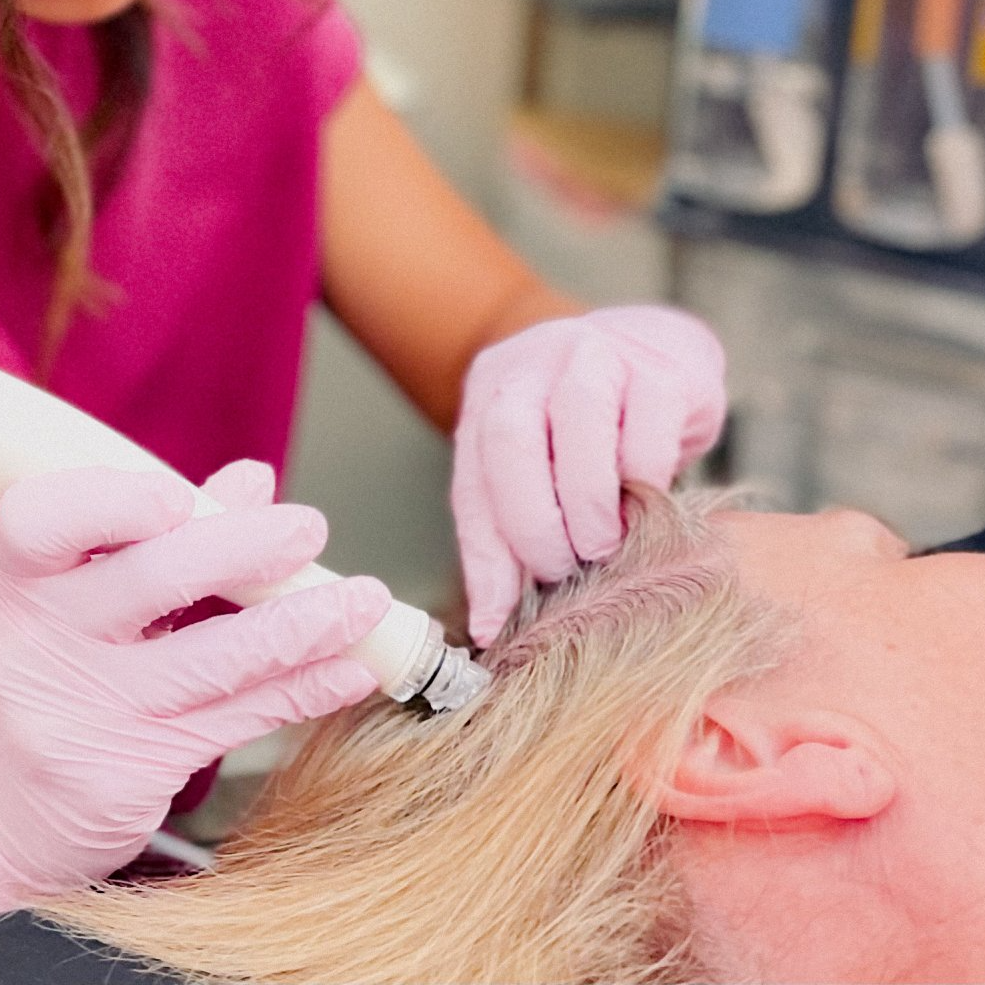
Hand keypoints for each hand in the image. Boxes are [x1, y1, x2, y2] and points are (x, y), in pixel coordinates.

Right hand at [0, 461, 389, 907]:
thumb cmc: (41, 673)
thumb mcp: (73, 598)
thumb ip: (155, 538)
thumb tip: (250, 485)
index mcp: (14, 579)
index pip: (49, 524)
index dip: (115, 506)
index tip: (179, 500)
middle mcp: (37, 644)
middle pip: (154, 581)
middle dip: (248, 549)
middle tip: (308, 530)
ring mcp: (83, 714)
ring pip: (218, 655)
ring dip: (308, 623)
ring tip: (364, 602)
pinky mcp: (130, 771)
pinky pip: (241, 717)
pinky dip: (305, 689)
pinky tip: (348, 672)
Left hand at [452, 306, 725, 645]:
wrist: (654, 344)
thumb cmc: (588, 428)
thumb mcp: (538, 469)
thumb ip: (511, 534)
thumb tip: (491, 626)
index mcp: (492, 396)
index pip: (474, 483)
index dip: (485, 561)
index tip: (498, 622)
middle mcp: (533, 365)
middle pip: (511, 441)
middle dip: (534, 524)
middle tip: (565, 571)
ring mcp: (596, 355)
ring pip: (580, 423)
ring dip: (589, 503)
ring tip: (604, 545)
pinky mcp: (659, 368)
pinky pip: (648, 429)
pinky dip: (644, 480)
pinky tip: (647, 505)